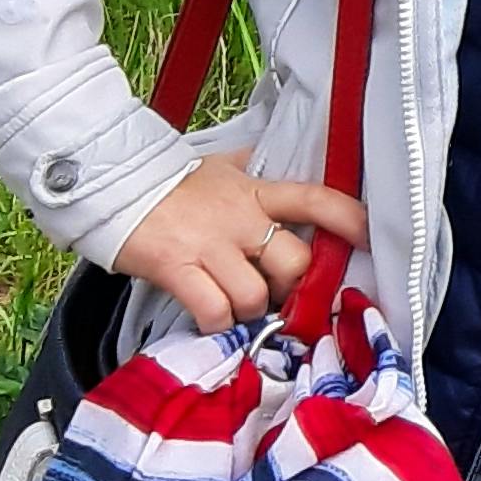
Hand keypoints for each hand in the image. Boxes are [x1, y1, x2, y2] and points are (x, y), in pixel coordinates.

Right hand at [116, 165, 367, 337]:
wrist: (112, 186)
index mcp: (256, 192)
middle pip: (295, 263)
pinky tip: (210, 317)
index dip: (349, 219)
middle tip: (277, 294)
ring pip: (257, 295)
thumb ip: (251, 169)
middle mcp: (241, 219)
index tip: (368, 238)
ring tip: (234, 306)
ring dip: (250, 311)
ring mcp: (210, 245)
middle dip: (293, 288)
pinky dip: (217, 324)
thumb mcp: (220, 168)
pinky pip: (214, 311)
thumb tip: (272, 156)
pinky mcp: (178, 268)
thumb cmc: (170, 182)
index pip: (316, 199)